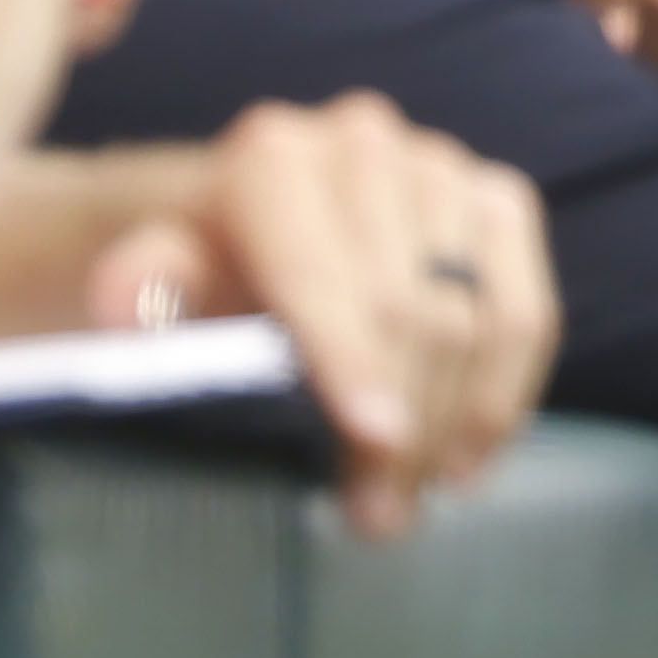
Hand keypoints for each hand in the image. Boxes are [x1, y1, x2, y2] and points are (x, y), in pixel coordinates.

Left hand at [85, 94, 555, 540]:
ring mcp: (443, 167)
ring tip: (420, 498)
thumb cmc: (193, 270)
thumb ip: (139, 286)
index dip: (351, 360)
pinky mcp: (499, 199)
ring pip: (479, 315)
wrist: (240, 219)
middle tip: (381, 515)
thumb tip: (130, 303)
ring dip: (458, 423)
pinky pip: (527, 312)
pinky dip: (505, 395)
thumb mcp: (147, 281)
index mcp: (271, 160)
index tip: (375, 443)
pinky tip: (471, 456)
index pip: (321, 273)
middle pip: (410, 303)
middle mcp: (365, 143)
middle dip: (405, 422)